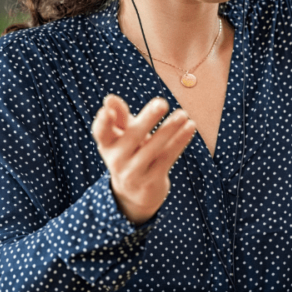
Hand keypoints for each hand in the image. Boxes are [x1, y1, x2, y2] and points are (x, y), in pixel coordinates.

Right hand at [91, 94, 195, 225]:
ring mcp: (133, 173)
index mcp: (107, 144)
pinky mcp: (151, 182)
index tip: (107, 110)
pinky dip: (180, 141)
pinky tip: (190, 126)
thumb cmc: (130, 152)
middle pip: (132, 136)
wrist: (135, 193)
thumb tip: (109, 99)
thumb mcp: (122, 134)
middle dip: (148, 119)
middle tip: (162, 102)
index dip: (102, 122)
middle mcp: (116, 160)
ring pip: (153, 148)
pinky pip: (167, 158)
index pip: (101, 132)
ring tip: (183, 114)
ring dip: (169, 129)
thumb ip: (119, 116)